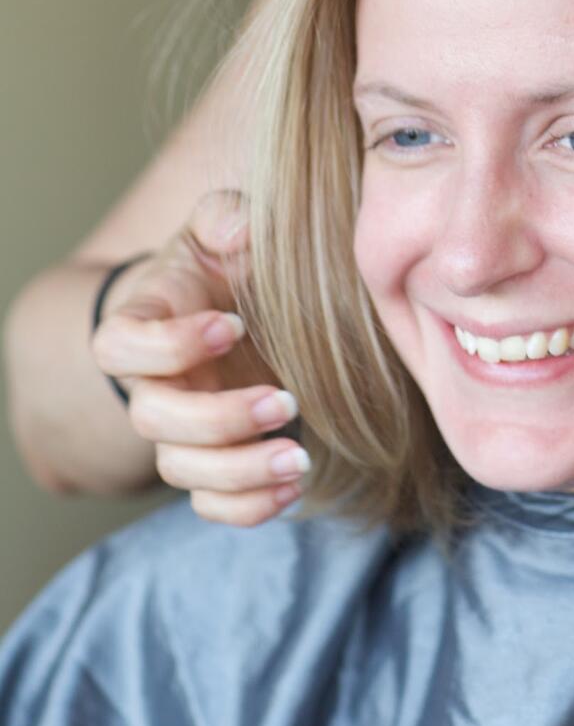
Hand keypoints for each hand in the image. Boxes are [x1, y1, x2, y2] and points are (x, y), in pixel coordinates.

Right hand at [90, 191, 308, 525]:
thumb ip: (226, 217)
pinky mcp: (213, 462)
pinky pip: (211, 506)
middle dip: (219, 419)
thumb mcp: (221, 228)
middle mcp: (152, 386)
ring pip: (182, 472)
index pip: (119, 348)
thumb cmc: (222, 264)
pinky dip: (248, 508)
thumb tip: (242, 231)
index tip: (231, 323)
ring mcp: (179, 431)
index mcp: (142, 326)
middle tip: (286, 399)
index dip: (168, 345)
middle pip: (153, 421)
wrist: (232, 309)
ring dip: (241, 473)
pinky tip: (294, 487)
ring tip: (300, 458)